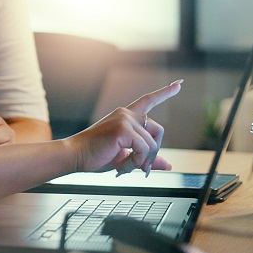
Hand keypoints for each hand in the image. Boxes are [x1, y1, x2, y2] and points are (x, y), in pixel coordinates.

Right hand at [68, 79, 182, 174]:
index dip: (165, 93)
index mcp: (125, 117)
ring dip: (142, 162)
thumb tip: (168, 164)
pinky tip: (123, 166)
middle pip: (158, 131)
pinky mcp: (122, 128)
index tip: (178, 85)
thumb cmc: (95, 156)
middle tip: (141, 168)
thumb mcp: (125, 157)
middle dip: (154, 152)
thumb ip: (146, 158)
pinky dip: (137, 162)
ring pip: (152, 144)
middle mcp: (126, 114)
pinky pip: (144, 149)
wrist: (74, 156)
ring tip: (124, 167)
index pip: (148, 101)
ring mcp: (124, 119)